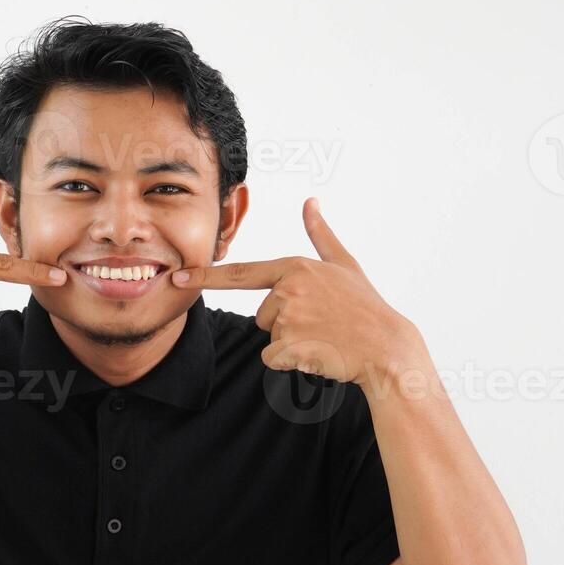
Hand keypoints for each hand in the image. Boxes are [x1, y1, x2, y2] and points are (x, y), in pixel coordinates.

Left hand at [170, 198, 415, 384]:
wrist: (385, 347)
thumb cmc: (365, 306)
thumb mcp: (344, 264)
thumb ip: (320, 235)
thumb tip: (311, 202)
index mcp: (295, 267)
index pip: (241, 273)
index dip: (205, 277)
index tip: (178, 277)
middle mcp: (288, 289)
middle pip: (262, 314)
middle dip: (285, 322)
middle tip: (321, 322)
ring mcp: (288, 318)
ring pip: (269, 336)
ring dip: (291, 342)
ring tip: (323, 336)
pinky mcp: (289, 346)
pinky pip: (273, 359)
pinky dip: (291, 362)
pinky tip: (318, 353)